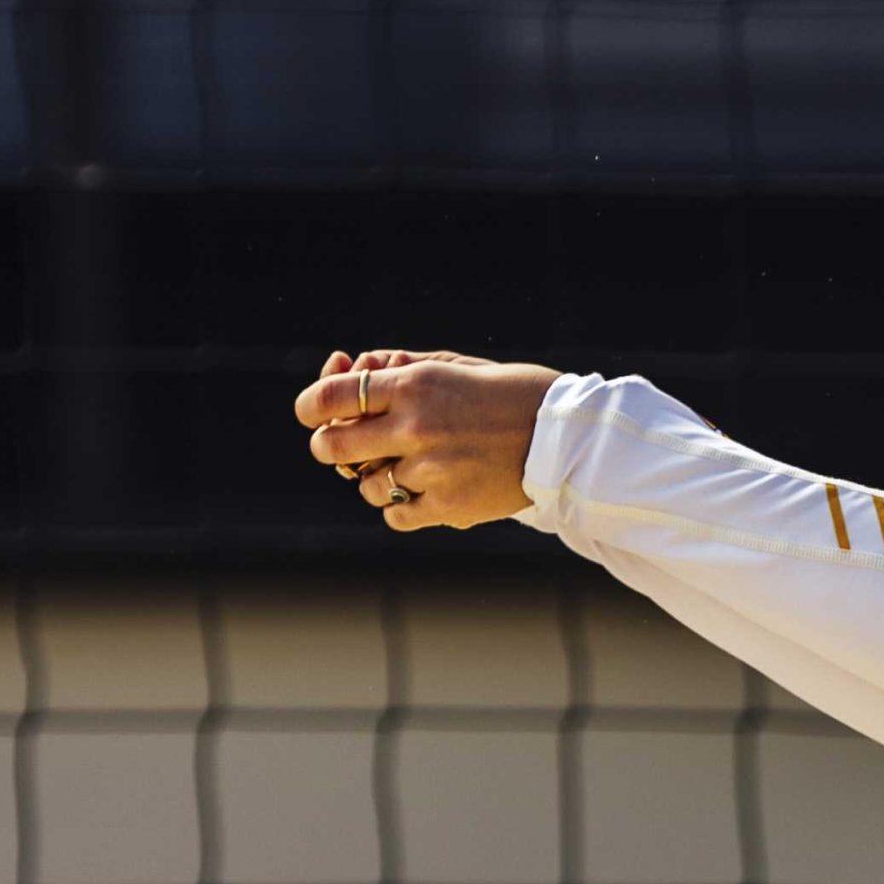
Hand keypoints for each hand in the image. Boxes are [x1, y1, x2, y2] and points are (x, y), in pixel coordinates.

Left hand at [296, 348, 560, 530]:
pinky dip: (400, 507)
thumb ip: (403, 371)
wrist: (572, 439)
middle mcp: (417, 427)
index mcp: (417, 384)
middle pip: (334, 445)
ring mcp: (432, 470)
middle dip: (331, 445)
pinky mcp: (450, 506)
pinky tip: (420, 493)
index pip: (334, 395)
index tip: (312, 412)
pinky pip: (397, 515)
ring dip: (375, 478)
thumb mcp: (459, 368)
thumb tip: (351, 371)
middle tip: (344, 448)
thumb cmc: (515, 394)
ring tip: (404, 471)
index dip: (311, 404)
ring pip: (367, 485)